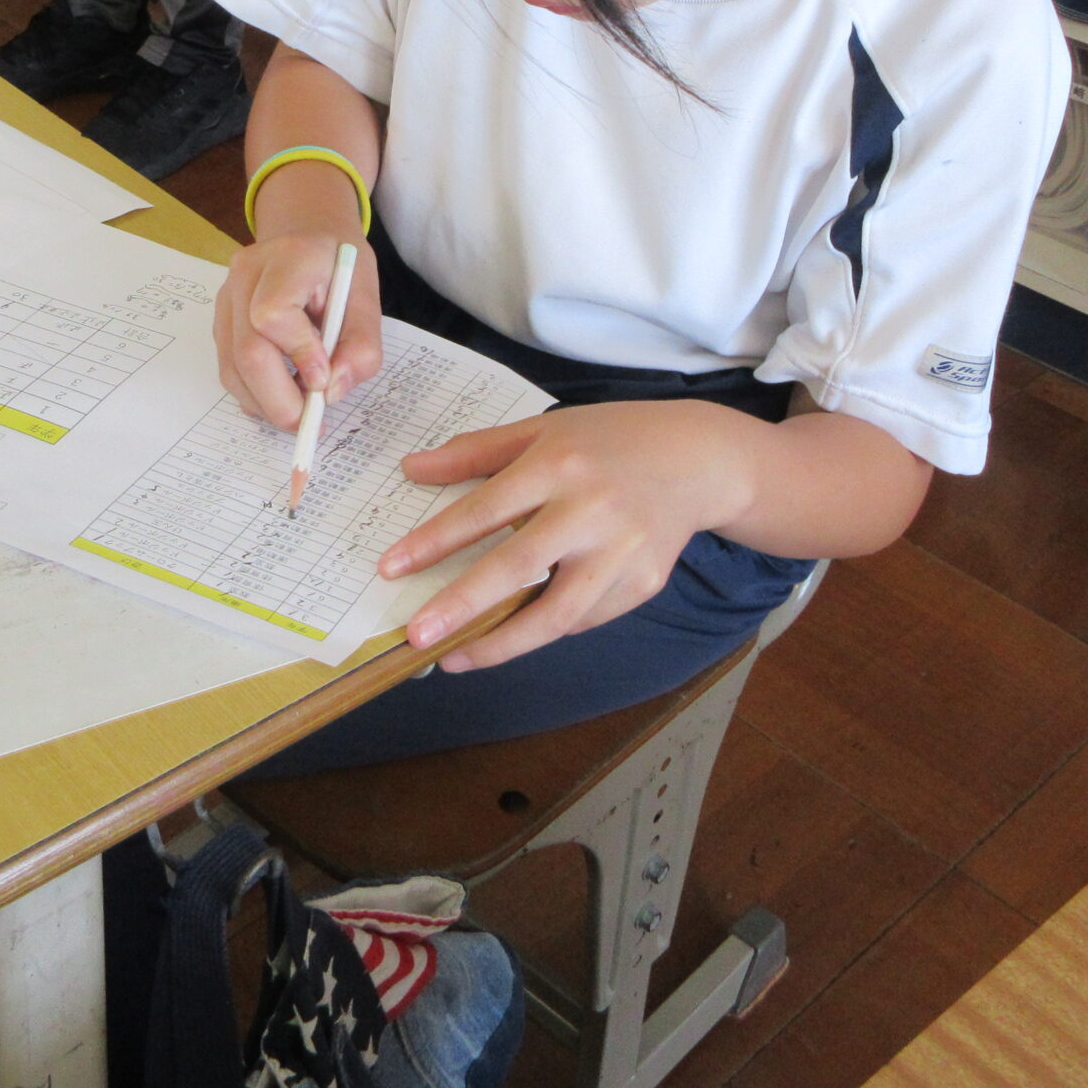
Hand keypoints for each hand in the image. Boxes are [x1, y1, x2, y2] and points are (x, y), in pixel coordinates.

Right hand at [216, 233, 382, 429]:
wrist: (307, 234)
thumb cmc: (338, 266)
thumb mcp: (366, 297)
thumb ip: (360, 346)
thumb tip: (331, 392)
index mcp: (289, 257)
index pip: (273, 313)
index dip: (298, 355)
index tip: (324, 381)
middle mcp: (247, 273)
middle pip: (247, 349)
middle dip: (279, 399)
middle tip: (310, 423)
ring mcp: (226, 296)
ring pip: (232, 367)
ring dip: (266, 403)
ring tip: (300, 410)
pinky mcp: (220, 319)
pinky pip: (229, 368)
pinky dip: (255, 394)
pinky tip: (281, 394)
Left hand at [384, 401, 767, 672]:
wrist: (697, 460)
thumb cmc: (608, 441)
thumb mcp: (543, 429)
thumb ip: (476, 452)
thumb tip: (410, 468)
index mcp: (560, 463)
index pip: (486, 509)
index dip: (435, 541)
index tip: (390, 569)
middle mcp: (592, 509)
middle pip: (518, 567)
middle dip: (462, 606)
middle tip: (415, 636)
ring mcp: (622, 552)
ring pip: (556, 614)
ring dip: (501, 644)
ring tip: (456, 658)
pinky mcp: (642, 584)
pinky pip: (583, 618)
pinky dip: (544, 630)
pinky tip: (513, 634)